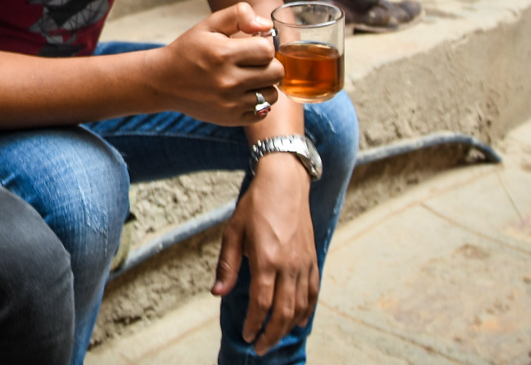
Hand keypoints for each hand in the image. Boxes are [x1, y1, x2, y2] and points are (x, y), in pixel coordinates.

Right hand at [147, 3, 283, 124]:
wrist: (164, 82)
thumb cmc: (189, 50)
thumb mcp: (208, 24)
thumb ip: (239, 14)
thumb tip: (266, 25)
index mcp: (223, 54)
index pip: (268, 49)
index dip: (263, 45)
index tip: (252, 45)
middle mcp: (228, 81)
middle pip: (276, 72)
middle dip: (269, 64)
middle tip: (253, 61)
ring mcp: (230, 103)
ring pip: (272, 94)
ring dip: (265, 84)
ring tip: (248, 77)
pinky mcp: (231, 118)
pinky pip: (263, 112)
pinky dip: (258, 102)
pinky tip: (243, 92)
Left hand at [213, 156, 317, 355]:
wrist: (285, 182)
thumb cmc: (255, 205)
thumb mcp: (233, 232)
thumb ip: (227, 266)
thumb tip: (218, 293)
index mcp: (266, 259)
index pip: (261, 303)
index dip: (254, 324)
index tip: (247, 336)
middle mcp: (289, 265)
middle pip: (283, 312)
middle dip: (271, 335)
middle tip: (261, 349)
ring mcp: (304, 263)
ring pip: (301, 306)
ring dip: (288, 327)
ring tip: (275, 338)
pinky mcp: (313, 259)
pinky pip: (313, 292)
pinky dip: (307, 310)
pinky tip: (299, 320)